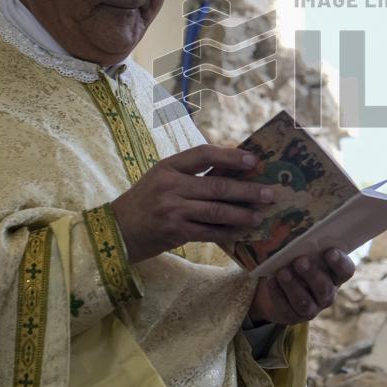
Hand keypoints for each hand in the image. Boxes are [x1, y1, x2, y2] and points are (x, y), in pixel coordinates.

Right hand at [111, 144, 274, 262]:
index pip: (204, 154)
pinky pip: (208, 232)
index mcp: (168, 166)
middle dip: (247, 190)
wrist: (116, 231)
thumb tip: (233, 170)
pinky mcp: (175, 233)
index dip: (231, 155)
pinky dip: (227, 232)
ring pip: (217, 211)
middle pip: (217, 185)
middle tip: (270, 193)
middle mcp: (170, 186)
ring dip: (242, 214)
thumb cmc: (144, 201)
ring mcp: (173, 210)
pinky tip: (241, 232)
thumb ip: (192, 174)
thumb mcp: (162, 178)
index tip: (254, 160)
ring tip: (260, 215)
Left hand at [248, 249, 355, 324]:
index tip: (329, 251)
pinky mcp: (294, 316)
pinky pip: (286, 308)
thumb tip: (296, 227)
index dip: (340, 263)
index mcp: (335, 276)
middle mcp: (327, 294)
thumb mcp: (306, 254)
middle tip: (300, 260)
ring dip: (292, 286)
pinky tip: (271, 280)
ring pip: (304, 301)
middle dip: (312, 274)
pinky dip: (277, 293)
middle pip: (324, 288)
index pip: (346, 271)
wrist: (280, 289)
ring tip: (282, 272)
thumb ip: (307, 245)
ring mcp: (312, 308)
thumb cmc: (298, 263)